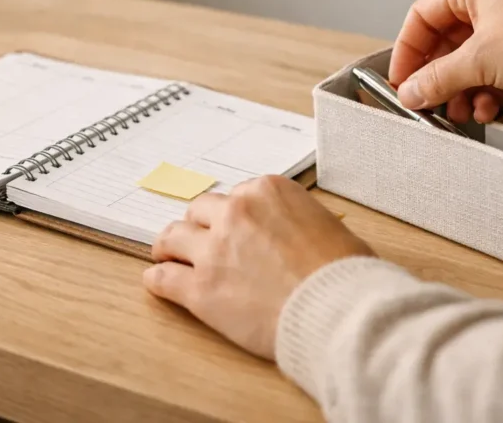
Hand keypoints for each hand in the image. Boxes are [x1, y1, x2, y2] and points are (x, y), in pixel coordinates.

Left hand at [142, 175, 374, 359]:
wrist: (338, 310)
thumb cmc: (344, 273)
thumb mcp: (328, 226)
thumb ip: (298, 222)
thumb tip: (296, 236)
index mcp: (268, 191)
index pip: (237, 195)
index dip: (234, 215)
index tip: (235, 228)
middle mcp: (236, 212)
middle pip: (200, 210)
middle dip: (201, 226)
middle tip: (201, 241)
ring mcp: (213, 249)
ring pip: (171, 236)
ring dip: (169, 246)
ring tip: (168, 256)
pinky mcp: (200, 289)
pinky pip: (162, 278)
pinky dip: (158, 279)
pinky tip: (159, 283)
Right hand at [390, 0, 502, 123]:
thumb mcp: (481, 61)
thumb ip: (438, 78)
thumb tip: (410, 92)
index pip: (422, 15)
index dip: (407, 51)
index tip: (401, 81)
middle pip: (448, 39)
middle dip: (438, 76)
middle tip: (428, 103)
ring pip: (474, 57)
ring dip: (462, 88)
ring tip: (458, 113)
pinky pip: (499, 68)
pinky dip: (488, 90)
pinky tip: (487, 110)